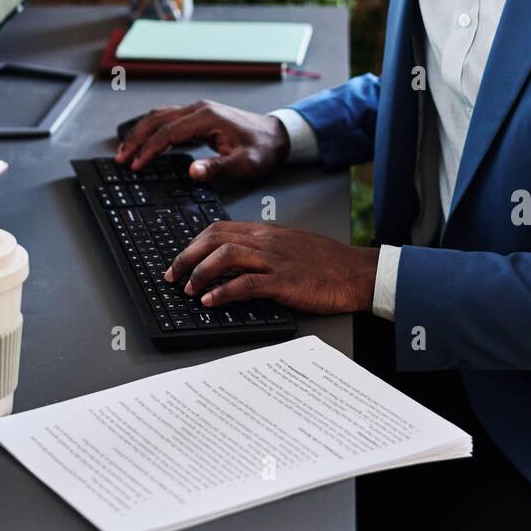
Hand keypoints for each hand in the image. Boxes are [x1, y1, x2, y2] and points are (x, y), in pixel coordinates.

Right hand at [115, 99, 290, 181]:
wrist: (278, 135)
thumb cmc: (263, 148)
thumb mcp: (244, 163)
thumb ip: (218, 167)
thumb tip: (192, 172)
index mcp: (207, 118)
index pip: (167, 133)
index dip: (148, 150)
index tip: (136, 166)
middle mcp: (199, 109)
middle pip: (156, 120)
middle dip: (135, 138)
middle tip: (120, 158)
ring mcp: (198, 110)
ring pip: (159, 116)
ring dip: (140, 132)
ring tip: (125, 150)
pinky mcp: (199, 116)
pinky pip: (168, 119)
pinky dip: (152, 129)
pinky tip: (145, 142)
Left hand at [165, 220, 379, 314]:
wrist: (358, 272)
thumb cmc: (328, 262)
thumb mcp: (290, 247)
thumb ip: (263, 249)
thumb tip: (233, 262)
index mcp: (266, 232)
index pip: (219, 229)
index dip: (193, 245)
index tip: (180, 261)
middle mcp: (266, 241)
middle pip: (215, 239)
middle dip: (187, 257)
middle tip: (173, 276)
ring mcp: (275, 260)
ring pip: (225, 256)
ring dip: (200, 273)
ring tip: (189, 289)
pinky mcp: (285, 281)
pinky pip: (246, 283)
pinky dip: (223, 292)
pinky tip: (211, 301)